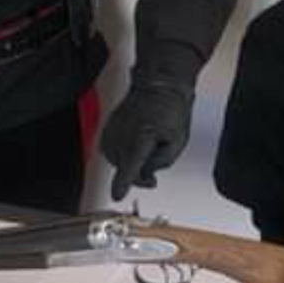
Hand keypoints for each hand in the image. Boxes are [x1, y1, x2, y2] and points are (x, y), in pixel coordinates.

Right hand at [101, 80, 194, 201]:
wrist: (158, 88)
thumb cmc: (170, 110)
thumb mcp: (178, 142)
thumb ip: (162, 163)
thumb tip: (147, 175)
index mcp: (141, 137)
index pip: (130, 166)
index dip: (123, 183)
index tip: (117, 195)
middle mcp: (122, 134)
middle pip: (127, 171)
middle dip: (141, 170)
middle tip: (157, 150)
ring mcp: (111, 132)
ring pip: (119, 164)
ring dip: (132, 161)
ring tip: (146, 140)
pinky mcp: (106, 132)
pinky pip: (113, 154)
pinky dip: (124, 153)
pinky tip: (135, 141)